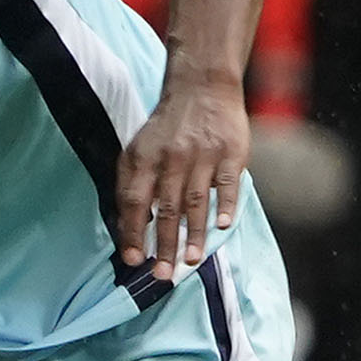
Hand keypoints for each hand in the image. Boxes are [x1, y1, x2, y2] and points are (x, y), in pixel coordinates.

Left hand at [115, 73, 247, 282]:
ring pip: (196, 201)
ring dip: (194, 234)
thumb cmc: (167, 126)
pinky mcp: (230, 151)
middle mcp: (172, 157)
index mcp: (145, 157)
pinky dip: (226, 205)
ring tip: (190, 260)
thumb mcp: (139, 147)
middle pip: (166, 207)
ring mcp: (203, 154)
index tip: (133, 259)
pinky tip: (223, 226)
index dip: (132, 231)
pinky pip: (227, 183)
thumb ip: (132, 183)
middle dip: (163, 244)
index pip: (134, 200)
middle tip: (162, 274)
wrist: (202, 85)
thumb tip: (130, 227)